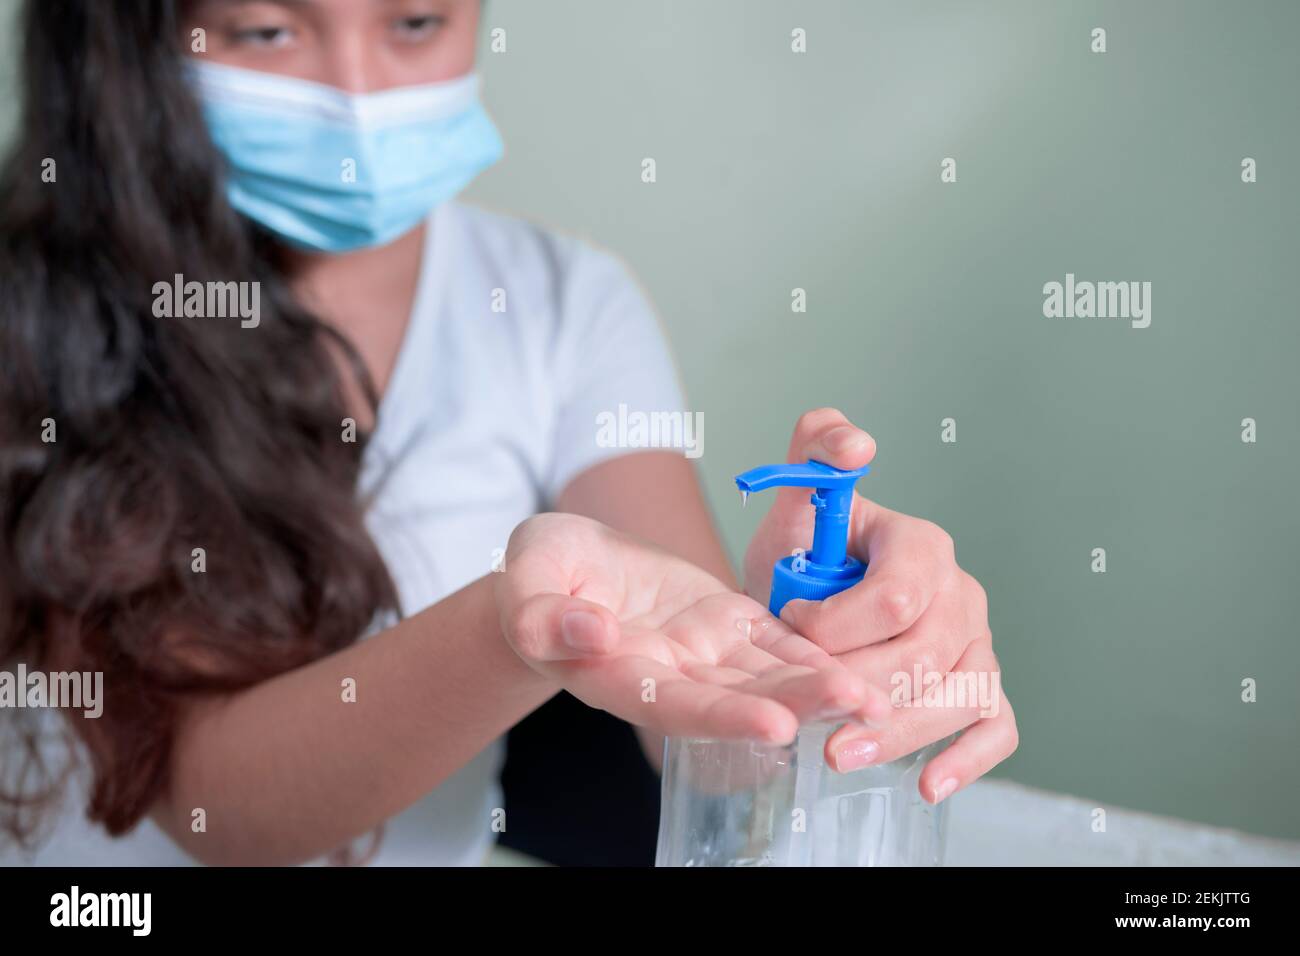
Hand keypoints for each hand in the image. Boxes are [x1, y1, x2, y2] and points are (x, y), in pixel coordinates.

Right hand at [496, 512, 890, 741]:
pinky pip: (775, 641)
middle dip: (795, 704)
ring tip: (874, 693)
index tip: (774, 724)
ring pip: (765, 675)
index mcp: (615, 675)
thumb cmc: (538, 573)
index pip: (672, 705)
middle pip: (735, 700)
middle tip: (854, 704)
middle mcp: (668, 678)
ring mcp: (702, 655)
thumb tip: (588, 634)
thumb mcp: (526, 580)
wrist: (566, 566)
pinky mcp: (727, 626)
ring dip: (818, 685)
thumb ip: (542, 615)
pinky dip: (815, 651)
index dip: (723, 718)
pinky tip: (860, 659)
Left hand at [743, 408, 1017, 802]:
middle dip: (863, 688)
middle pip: (926, 655)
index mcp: (922, 546)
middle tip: (808, 717)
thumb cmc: (805, 555)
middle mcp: (960, 593)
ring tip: (840, 756)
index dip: (840, 623)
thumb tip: (856, 444)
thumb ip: (815, 453)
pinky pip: (995, 725)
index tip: (791, 629)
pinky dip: (969, 758)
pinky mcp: (979, 685)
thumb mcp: (796, 502)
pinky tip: (927, 785)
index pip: (897, 596)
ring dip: (903, 733)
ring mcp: (976, 643)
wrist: (809, 599)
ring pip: (960, 696)